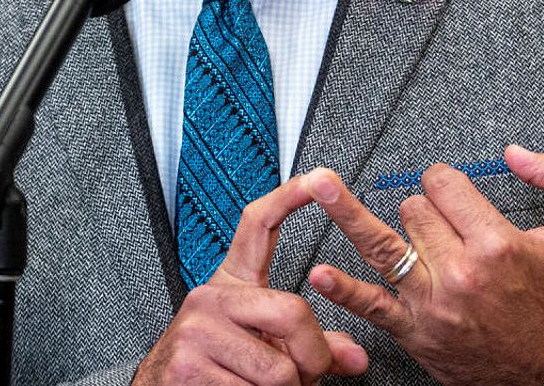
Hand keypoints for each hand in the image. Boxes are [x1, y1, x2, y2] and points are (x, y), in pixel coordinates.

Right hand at [134, 178, 369, 384]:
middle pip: (293, 312)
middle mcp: (210, 298)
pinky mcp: (188, 366)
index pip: (258, 226)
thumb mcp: (264, 348)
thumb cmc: (216, 371)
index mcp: (232, 285)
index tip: (316, 178)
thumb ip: (312, 346)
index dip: (289, 198)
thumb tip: (356, 358)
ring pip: (279, 369)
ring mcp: (196, 330)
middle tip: (305, 377)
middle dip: (312, 358)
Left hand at [303, 145, 543, 385]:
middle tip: (445, 228)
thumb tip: (514, 151)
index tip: (453, 194)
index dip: (446, 182)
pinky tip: (319, 274)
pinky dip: (343, 290)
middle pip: (414, 210)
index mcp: (497, 244)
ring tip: (318, 184)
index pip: (445, 185)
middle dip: (424, 208)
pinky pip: (372, 305)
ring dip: (347, 212)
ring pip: (384, 243)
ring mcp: (432, 303)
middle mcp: (460, 272)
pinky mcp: (414, 330)